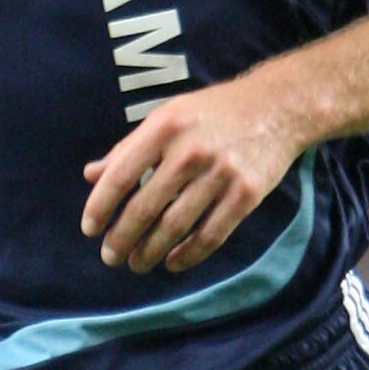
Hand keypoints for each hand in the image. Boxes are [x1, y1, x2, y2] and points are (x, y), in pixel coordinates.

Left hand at [82, 64, 307, 275]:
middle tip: (110, 256)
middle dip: (122, 238)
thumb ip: (129, 147)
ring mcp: (221, 174)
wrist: (278, 106)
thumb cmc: (213, 112)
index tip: (90, 229)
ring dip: (150, 252)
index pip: (121, 175)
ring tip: (137, 263)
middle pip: (145, 207)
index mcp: (164, 127)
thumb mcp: (168, 116)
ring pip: (175, 227)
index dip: (101, 206)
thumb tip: (91, 175)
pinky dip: (188, 255)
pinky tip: (172, 262)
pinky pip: (211, 235)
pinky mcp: (246, 194)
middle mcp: (191, 151)